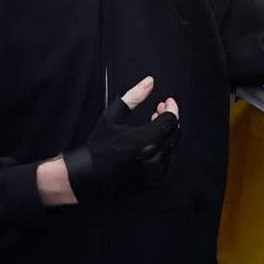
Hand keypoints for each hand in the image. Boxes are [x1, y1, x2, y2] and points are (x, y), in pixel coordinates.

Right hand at [59, 77, 180, 203]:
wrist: (88, 175)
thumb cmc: (98, 148)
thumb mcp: (113, 117)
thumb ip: (133, 97)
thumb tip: (148, 82)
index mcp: (147, 138)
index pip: (172, 119)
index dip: (172, 108)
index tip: (167, 102)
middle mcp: (155, 155)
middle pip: (175, 133)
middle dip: (169, 120)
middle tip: (159, 112)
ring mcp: (156, 170)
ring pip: (173, 148)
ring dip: (167, 135)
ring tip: (154, 127)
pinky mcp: (153, 181)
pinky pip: (167, 163)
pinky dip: (163, 151)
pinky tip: (152, 145)